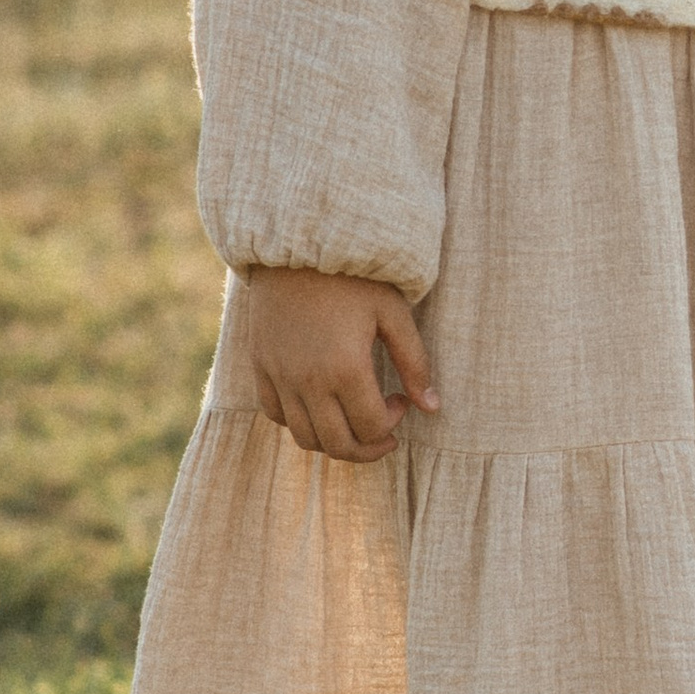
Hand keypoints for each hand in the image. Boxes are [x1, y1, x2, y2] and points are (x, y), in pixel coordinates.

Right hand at [248, 267, 437, 461]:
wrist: (297, 245)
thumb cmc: (354, 276)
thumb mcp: (393, 312)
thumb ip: (414, 362)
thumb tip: (433, 407)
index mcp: (345, 368)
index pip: (370, 427)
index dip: (393, 425)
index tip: (402, 400)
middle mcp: (308, 381)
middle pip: (338, 445)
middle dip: (368, 448)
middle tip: (385, 431)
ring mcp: (279, 376)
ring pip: (304, 438)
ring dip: (334, 441)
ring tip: (354, 422)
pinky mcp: (261, 366)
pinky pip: (275, 415)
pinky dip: (299, 422)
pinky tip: (320, 404)